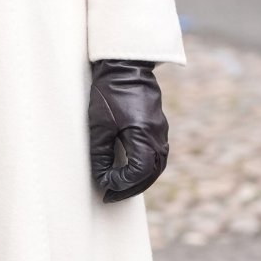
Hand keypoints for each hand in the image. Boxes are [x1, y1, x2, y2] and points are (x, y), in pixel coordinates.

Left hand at [88, 59, 168, 202]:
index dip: (121, 182)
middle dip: (131, 188)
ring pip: (157, 165)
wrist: (126, 64)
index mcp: (144, 135)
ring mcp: (161, 130)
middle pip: (151, 173)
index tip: (105, 183)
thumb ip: (101, 153)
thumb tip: (101, 176)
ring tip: (121, 187)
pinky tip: (131, 169)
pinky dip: (146, 167)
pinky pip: (157, 154)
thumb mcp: (99, 124)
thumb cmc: (110, 91)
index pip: (138, 172)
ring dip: (140, 179)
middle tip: (111, 196)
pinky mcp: (158, 125)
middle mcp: (157, 135)